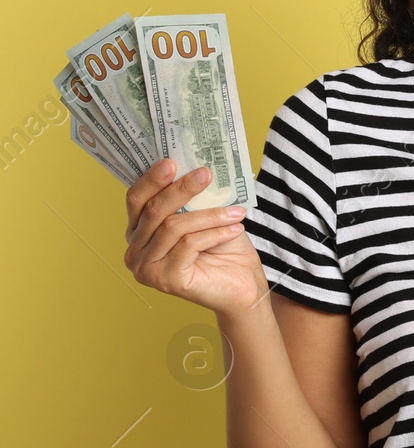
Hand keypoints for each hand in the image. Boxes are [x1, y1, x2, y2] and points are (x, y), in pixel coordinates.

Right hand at [124, 159, 269, 315]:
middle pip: (153, 211)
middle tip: (206, 173)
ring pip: (173, 227)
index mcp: (139, 232)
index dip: (151, 179)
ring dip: (209, 215)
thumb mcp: (206, 217)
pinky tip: (235, 229)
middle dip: (181, 189)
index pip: (136, 200)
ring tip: (236, 211)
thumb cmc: (224, 250)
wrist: (244, 286)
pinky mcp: (165, 280)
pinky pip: (188, 245)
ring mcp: (147, 268)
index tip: (172, 161)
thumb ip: (193, 199)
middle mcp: (135, 251)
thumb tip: (196, 165)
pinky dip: (215, 233)